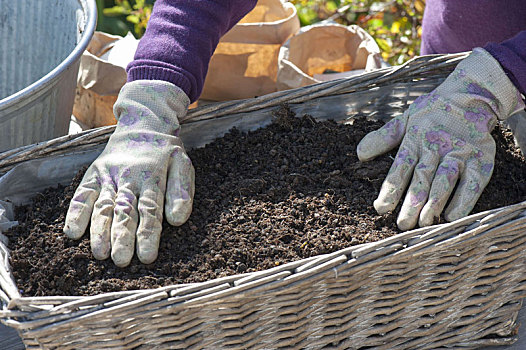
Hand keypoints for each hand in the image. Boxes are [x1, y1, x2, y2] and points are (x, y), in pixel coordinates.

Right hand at [64, 81, 194, 266]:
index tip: (147, 256)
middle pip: (125, 210)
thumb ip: (182, 192)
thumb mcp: (182, 165)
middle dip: (122, 237)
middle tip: (121, 260)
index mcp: (153, 177)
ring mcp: (109, 176)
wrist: (143, 122)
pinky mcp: (94, 174)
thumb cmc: (166, 152)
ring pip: (103, 205)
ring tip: (99, 253)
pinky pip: (83, 193)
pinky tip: (72, 232)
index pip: (151, 210)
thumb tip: (177, 220)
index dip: (148, 234)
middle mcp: (129, 178)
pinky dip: (76, 211)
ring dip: (100, 230)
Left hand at [357, 48, 524, 229]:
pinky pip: (473, 182)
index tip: (380, 208)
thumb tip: (359, 154)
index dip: (391, 189)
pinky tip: (452, 216)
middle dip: (411, 203)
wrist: (470, 96)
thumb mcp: (405, 120)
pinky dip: (464, 200)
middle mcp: (436, 146)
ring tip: (423, 223)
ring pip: (444, 181)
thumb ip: (383, 138)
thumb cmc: (432, 113)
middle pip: (422, 179)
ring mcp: (459, 152)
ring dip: (434, 203)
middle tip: (402, 225)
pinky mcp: (481, 158)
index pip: (400, 168)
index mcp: (415, 139)